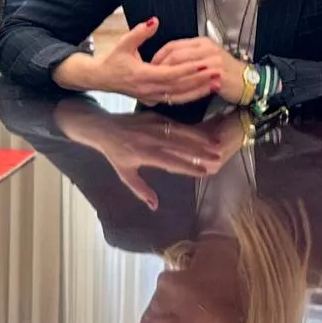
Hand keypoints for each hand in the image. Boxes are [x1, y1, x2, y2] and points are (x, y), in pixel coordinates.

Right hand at [53, 18, 221, 105]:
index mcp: (142, 75)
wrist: (100, 78)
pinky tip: (203, 91)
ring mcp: (151, 97)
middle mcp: (148, 89)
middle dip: (200, 80)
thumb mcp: (123, 43)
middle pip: (180, 87)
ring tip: (216, 84)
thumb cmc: (112, 61)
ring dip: (199, 91)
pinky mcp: (153, 100)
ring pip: (180, 97)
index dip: (189, 69)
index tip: (204, 63)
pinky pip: (175, 100)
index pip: (171, 74)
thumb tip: (154, 20)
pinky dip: (190, 96)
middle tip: (218, 72)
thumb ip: (140, 32)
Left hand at [54, 101, 232, 209]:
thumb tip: (155, 206)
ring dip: (200, 138)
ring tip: (217, 144)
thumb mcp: (125, 173)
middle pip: (180, 146)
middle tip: (218, 157)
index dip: (188, 167)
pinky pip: (175, 123)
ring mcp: (153, 125)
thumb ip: (141, 189)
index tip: (204, 172)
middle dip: (200, 151)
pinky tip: (204, 133)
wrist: (102, 127)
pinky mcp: (154, 116)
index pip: (171, 162)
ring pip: (180, 132)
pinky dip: (190, 128)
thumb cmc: (115, 154)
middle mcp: (150, 139)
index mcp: (144, 154)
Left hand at [151, 37, 245, 105]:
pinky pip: (192, 79)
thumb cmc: (224, 71)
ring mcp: (212, 60)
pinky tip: (171, 91)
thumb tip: (166, 59)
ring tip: (157, 84)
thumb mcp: (207, 56)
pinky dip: (179, 85)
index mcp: (202, 42)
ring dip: (167, 75)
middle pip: (174, 54)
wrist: (248, 82)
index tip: (150, 65)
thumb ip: (189, 54)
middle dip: (159, 66)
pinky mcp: (217, 74)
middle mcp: (207, 48)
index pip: (173, 45)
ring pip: (181, 65)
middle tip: (151, 76)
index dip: (159, 55)